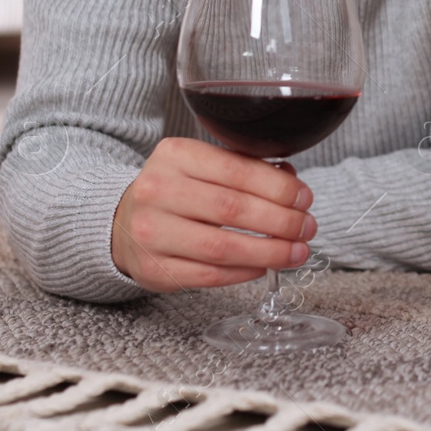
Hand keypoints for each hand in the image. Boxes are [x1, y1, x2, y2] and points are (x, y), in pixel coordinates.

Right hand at [110, 137, 316, 291]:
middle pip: (233, 209)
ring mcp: (151, 232)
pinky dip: (244, 272)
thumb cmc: (176, 191)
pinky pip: (209, 275)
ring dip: (269, 252)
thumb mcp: (203, 165)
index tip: (305, 199)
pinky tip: (264, 266)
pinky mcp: (153, 269)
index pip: (238, 170)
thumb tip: (293, 186)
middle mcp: (157, 191)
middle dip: (281, 221)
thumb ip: (246, 169)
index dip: (279, 188)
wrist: (122, 221)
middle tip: (308, 228)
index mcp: (175, 155)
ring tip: (296, 252)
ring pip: (223, 247)